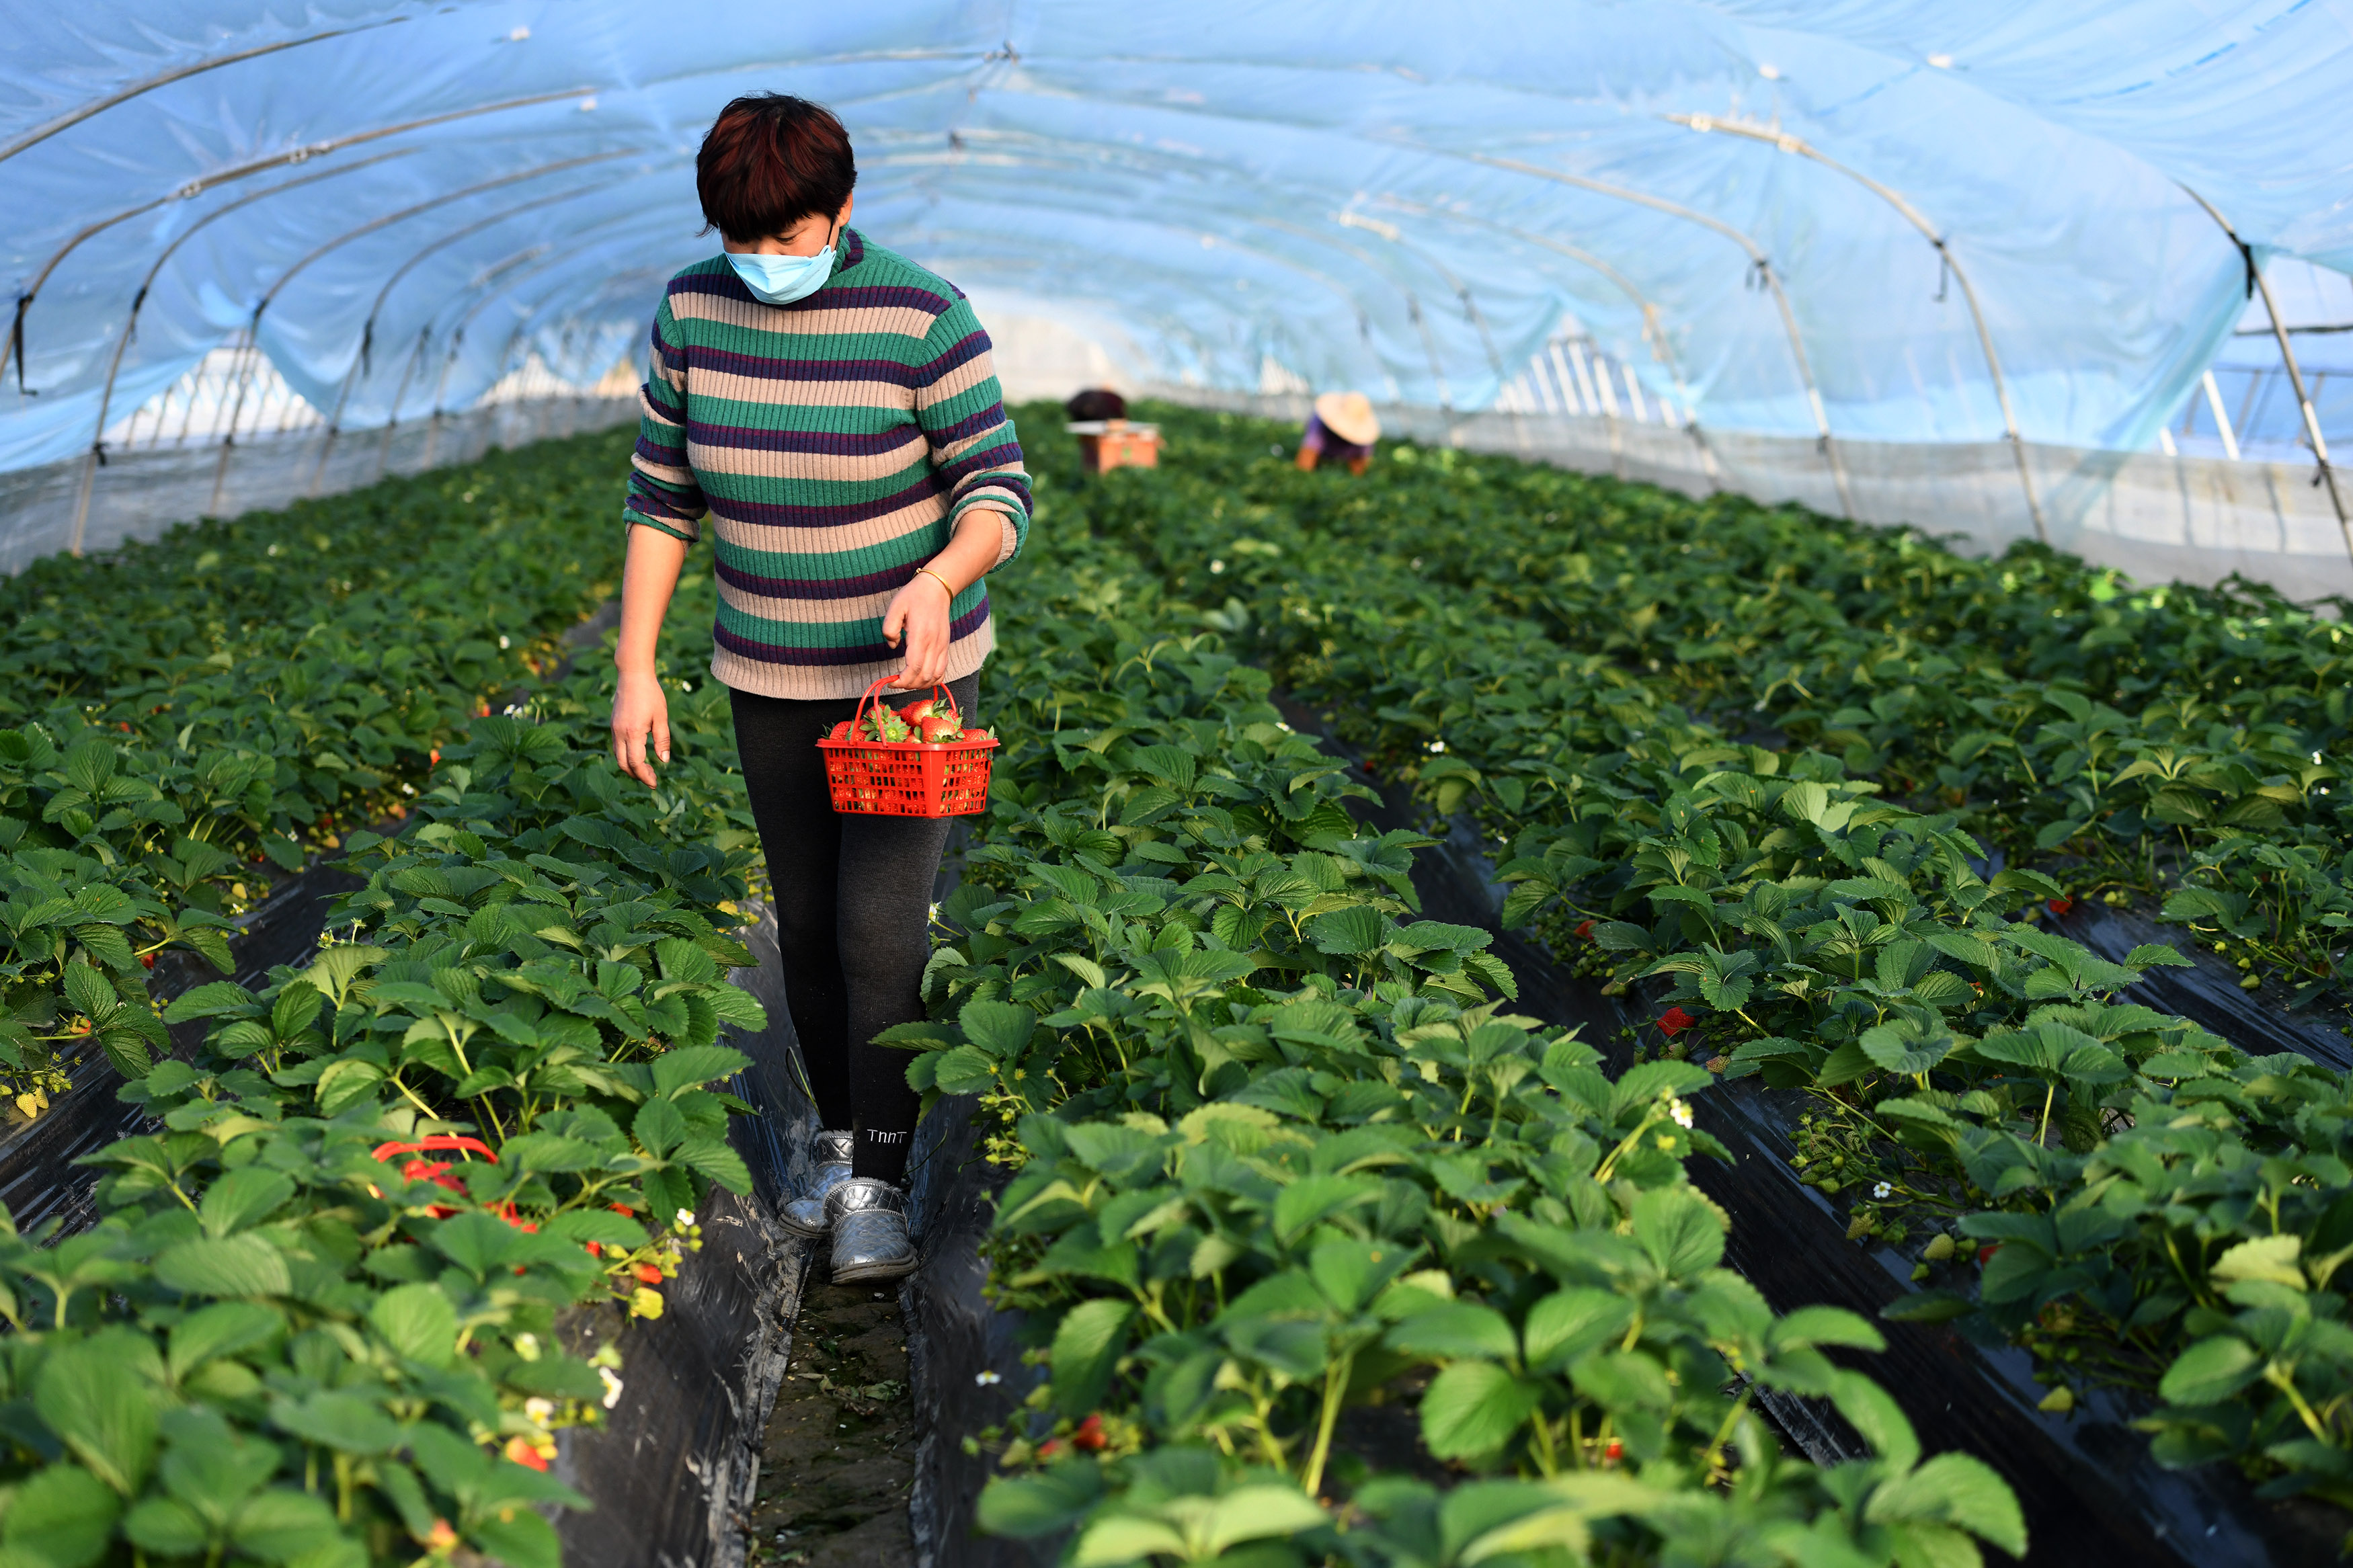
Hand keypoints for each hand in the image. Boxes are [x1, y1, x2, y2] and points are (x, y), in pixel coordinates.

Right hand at [611, 667, 670, 786]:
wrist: (632, 675)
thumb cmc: (651, 694)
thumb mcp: (661, 717)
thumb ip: (662, 740)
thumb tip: (664, 761)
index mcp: (633, 732)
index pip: (636, 763)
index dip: (644, 776)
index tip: (654, 783)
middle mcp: (620, 733)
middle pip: (623, 764)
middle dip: (637, 775)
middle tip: (651, 780)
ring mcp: (614, 729)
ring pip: (618, 757)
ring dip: (630, 767)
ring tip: (646, 770)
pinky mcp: (613, 725)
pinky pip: (617, 747)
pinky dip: (626, 756)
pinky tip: (638, 756)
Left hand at [881, 572, 953, 688]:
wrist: (937, 589)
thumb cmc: (914, 596)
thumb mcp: (895, 607)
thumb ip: (889, 628)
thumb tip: (893, 645)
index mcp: (921, 636)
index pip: (914, 668)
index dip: (902, 680)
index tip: (891, 681)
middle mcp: (934, 644)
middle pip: (925, 677)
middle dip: (909, 685)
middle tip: (896, 682)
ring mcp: (942, 647)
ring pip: (935, 677)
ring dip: (920, 685)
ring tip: (907, 681)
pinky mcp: (945, 647)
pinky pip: (943, 671)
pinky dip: (933, 680)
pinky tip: (921, 678)